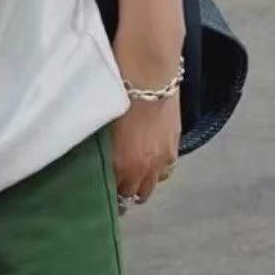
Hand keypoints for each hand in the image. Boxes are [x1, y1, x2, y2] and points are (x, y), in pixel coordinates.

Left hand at [110, 79, 181, 208]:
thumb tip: (99, 159)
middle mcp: (143, 169)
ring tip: (135, 177)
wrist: (148, 80)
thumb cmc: (116, 98)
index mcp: (121, 165)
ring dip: (144, 183)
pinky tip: (151, 164)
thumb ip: (103, 151)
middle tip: (117, 186)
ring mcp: (161, 160)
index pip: (115, 194)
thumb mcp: (103, 129)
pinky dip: (158, 171)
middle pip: (134, 193)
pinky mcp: (175, 147)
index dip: (109, 193)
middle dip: (126, 191)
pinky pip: (166, 171)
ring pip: (152, 184)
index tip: (102, 190)